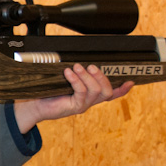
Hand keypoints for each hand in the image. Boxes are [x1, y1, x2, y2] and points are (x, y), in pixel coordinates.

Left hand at [13, 64, 134, 132]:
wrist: (35, 104)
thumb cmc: (50, 90)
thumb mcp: (65, 79)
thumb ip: (77, 73)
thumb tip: (81, 58)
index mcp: (91, 95)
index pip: (112, 94)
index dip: (122, 89)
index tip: (130, 81)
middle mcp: (89, 101)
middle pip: (107, 91)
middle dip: (101, 76)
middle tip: (90, 66)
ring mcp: (83, 105)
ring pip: (95, 91)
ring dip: (87, 76)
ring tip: (77, 67)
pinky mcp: (74, 107)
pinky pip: (81, 93)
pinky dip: (76, 80)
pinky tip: (68, 73)